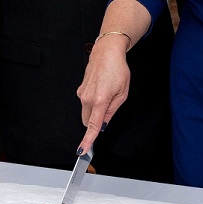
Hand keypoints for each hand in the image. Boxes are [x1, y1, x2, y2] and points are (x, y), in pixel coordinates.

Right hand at [76, 37, 130, 154]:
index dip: (88, 140)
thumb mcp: (122, 93)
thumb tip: (104, 124)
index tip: (83, 151)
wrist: (107, 52)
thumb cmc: (118, 69)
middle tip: (109, 108)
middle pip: (88, 121)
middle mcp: (87, 98)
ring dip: (96, 111)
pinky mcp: (80, 89)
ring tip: (108, 94)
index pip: (93, 126)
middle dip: (97, 123)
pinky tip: (102, 90)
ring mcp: (82, 93)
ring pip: (87, 112)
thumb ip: (112, 111)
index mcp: (100, 100)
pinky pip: (86, 103)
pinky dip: (93, 103)